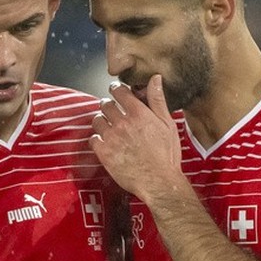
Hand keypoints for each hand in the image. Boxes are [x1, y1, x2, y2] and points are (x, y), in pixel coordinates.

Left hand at [90, 75, 184, 202]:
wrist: (159, 182)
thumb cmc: (167, 155)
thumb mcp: (168, 124)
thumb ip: (158, 100)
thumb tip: (155, 78)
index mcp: (139, 114)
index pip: (120, 92)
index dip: (116, 89)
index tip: (116, 91)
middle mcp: (123, 123)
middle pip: (106, 104)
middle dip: (108, 105)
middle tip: (112, 110)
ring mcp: (112, 138)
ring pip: (97, 120)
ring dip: (101, 121)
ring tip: (108, 127)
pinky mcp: (104, 153)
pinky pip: (93, 139)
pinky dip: (97, 139)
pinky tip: (105, 142)